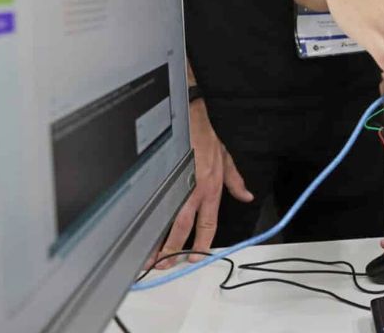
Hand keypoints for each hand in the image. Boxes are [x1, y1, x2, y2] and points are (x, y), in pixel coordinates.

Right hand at [149, 100, 252, 268]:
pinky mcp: (163, 176)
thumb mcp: (227, 159)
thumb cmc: (206, 138)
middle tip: (164, 265)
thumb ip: (235, 182)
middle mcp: (194, 189)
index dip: (202, 242)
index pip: (208, 222)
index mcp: (210, 188)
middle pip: (184, 225)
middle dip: (174, 248)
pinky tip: (137, 231)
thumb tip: (246, 196)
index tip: (195, 258)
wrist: (189, 117)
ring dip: (158, 239)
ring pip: (167, 217)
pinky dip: (146, 218)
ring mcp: (177, 183)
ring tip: (149, 256)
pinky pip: (155, 201)